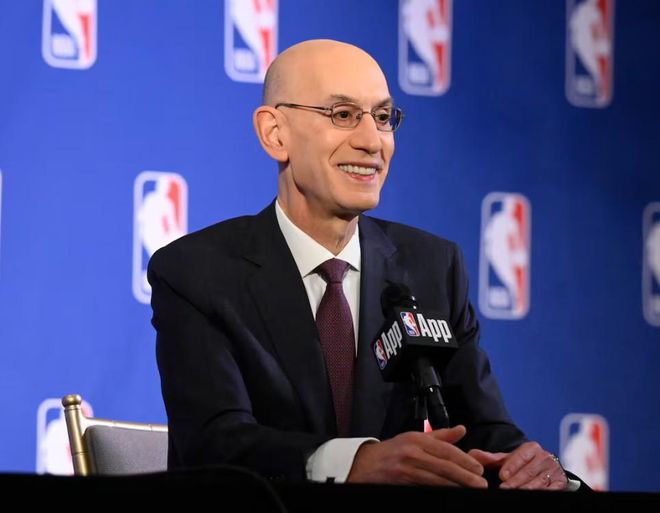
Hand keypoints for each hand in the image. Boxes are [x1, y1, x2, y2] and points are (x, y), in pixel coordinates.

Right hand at [347, 425, 487, 487]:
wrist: (365, 464)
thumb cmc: (392, 451)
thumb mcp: (414, 438)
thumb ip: (440, 436)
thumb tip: (462, 430)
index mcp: (417, 439)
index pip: (446, 449)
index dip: (464, 459)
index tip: (479, 468)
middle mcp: (412, 451)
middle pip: (444, 465)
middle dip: (465, 475)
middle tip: (481, 483)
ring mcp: (406, 467)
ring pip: (437, 478)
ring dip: (456, 485)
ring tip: (472, 489)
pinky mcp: (401, 481)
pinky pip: (425, 486)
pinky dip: (440, 489)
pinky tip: (451, 492)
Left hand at [469, 441, 568, 489]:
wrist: (546, 470)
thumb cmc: (522, 464)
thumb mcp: (508, 459)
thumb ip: (490, 458)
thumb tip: (472, 454)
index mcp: (532, 448)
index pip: (521, 456)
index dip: (512, 466)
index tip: (502, 475)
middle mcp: (545, 457)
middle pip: (529, 471)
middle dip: (516, 481)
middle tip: (505, 489)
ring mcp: (554, 470)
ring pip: (540, 481)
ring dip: (528, 489)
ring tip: (516, 494)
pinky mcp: (561, 482)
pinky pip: (552, 489)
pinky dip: (543, 493)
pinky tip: (532, 497)